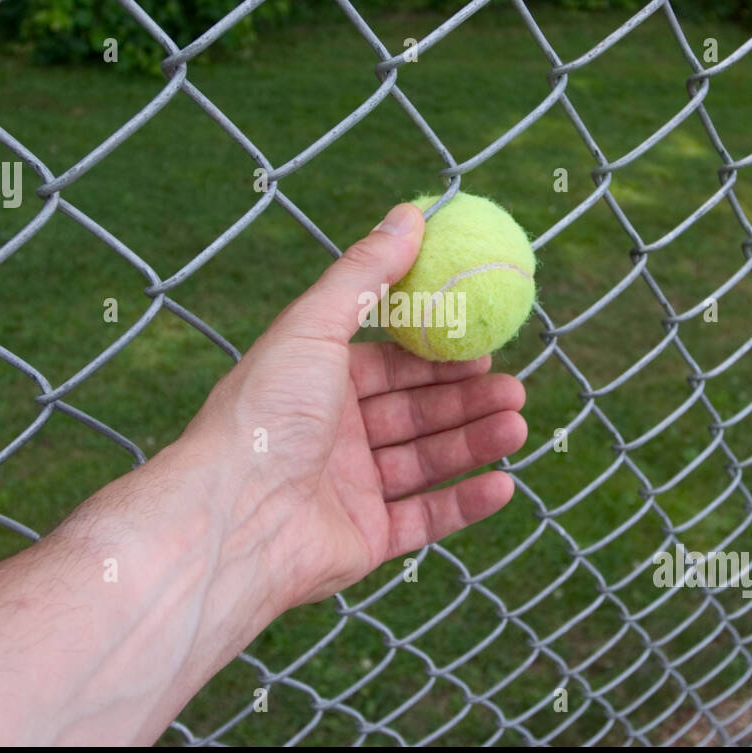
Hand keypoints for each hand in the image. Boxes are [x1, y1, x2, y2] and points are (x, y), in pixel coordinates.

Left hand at [183, 202, 527, 609]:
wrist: (233, 518)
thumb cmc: (266, 413)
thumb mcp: (314, 327)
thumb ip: (364, 274)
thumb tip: (410, 213)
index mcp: (315, 385)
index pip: (388, 366)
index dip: (436, 356)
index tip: (482, 345)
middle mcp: (332, 436)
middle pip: (414, 412)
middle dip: (466, 399)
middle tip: (514, 388)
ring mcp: (349, 490)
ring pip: (426, 461)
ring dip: (474, 441)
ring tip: (518, 423)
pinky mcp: (364, 540)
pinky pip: (425, 517)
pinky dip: (465, 502)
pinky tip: (503, 483)